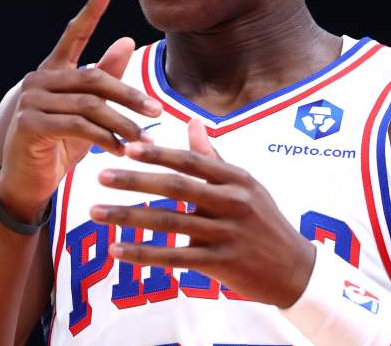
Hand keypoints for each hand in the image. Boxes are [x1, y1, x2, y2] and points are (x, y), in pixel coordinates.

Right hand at [0, 0, 162, 221]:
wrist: (26, 185)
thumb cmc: (58, 147)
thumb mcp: (87, 115)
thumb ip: (105, 80)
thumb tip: (126, 41)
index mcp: (52, 71)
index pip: (72, 34)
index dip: (91, 10)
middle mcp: (38, 79)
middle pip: (94, 78)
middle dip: (129, 95)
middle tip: (156, 110)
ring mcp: (30, 100)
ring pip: (89, 105)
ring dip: (121, 122)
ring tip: (143, 139)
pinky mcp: (29, 123)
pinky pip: (77, 126)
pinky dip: (104, 138)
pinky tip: (121, 150)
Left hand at [89, 118, 316, 306]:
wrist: (295, 269)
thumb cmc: (264, 221)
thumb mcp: (246, 184)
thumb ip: (213, 157)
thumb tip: (192, 122)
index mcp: (236, 178)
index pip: (190, 161)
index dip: (157, 154)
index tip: (126, 147)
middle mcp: (233, 202)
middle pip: (176, 188)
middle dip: (135, 181)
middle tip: (100, 175)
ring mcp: (227, 233)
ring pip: (170, 222)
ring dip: (128, 217)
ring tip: (95, 212)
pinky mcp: (221, 263)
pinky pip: (174, 257)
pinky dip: (142, 254)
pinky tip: (115, 250)